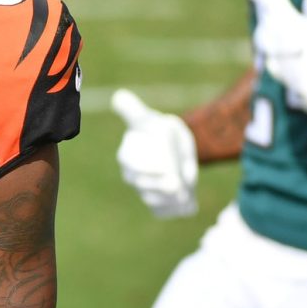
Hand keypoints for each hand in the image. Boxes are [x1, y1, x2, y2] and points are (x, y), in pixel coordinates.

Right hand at [112, 89, 197, 217]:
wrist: (176, 151)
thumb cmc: (158, 131)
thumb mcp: (149, 119)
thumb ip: (133, 111)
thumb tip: (118, 97)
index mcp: (128, 156)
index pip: (130, 163)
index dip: (146, 166)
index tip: (166, 166)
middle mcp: (133, 176)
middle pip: (141, 184)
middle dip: (158, 185)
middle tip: (176, 183)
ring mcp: (145, 191)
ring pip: (152, 199)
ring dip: (168, 199)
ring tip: (184, 194)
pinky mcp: (157, 203)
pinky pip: (162, 211)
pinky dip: (174, 210)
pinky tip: (187, 206)